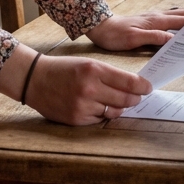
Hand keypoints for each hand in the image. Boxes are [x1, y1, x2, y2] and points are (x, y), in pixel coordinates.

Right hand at [24, 54, 151, 124]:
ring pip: (114, 112)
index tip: (148, 88)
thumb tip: (132, 87)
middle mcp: (89, 88)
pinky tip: (99, 107)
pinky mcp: (77, 119)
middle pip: (124, 99)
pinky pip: (99, 119)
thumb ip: (108, 75)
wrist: (35, 80)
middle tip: (138, 97)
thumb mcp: (87, 63)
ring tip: (119, 103)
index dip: (142, 86)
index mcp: (93, 70)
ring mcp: (82, 106)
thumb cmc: (63, 69)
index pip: (127, 81)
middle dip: (135, 99)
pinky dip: (103, 114)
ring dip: (119, 108)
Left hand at [86, 8, 183, 50]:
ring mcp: (153, 18)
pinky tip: (181, 33)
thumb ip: (154, 37)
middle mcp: (157, 17)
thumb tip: (173, 39)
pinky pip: (169, 21)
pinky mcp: (149, 22)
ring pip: (177, 17)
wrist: (100, 26)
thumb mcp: (134, 39)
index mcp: (157, 20)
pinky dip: (179, 25)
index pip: (183, 21)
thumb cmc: (115, 35)